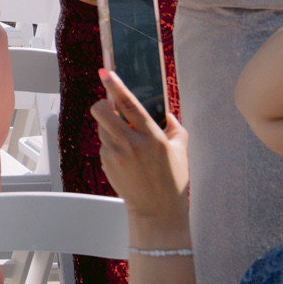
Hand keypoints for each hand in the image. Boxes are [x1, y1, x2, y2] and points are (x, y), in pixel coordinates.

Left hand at [94, 69, 189, 229]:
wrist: (157, 211)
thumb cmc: (172, 181)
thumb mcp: (180, 152)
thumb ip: (175, 128)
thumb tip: (167, 112)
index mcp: (152, 138)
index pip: (130, 105)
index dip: (116, 86)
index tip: (106, 72)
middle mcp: (132, 144)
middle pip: (102, 112)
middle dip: (102, 104)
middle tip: (110, 106)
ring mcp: (116, 154)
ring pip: (101, 127)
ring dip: (109, 126)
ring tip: (126, 138)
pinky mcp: (106, 163)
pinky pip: (104, 144)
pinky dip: (111, 143)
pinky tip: (126, 156)